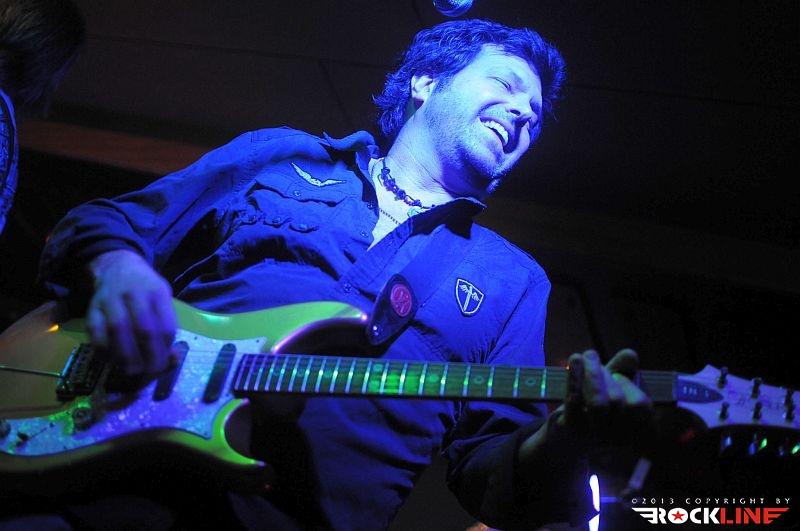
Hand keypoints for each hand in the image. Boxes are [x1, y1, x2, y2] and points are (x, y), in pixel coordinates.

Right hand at [87, 249, 176, 374]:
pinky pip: (96, 332)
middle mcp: (135, 293)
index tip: (166, 363)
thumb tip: (173, 358)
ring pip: (118, 330)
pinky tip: (112, 360)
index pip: (166, 325)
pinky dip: (104, 350)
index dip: (166, 349)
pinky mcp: (92, 308)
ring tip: (132, 371)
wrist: (117, 266)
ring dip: (126, 356)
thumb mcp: (163, 299)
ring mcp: (111, 299)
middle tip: (150, 373)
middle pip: (144, 329)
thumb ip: (168, 326)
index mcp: (158, 292)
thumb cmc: (146, 290)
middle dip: (148, 356)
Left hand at [518, 349, 651, 464]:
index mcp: (636, 430)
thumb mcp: (612, 386)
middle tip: (593, 359)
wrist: (565, 437)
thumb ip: (624, 370)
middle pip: (618, 401)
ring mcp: (593, 437)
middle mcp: (618, 439)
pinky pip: (574, 401)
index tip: (616, 375)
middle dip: (605, 374)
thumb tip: (630, 355)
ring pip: (598, 404)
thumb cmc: (593, 407)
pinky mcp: (571, 430)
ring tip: (586, 359)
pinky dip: (575, 376)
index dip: (629, 386)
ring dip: (592, 374)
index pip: (642, 407)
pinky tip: (576, 359)